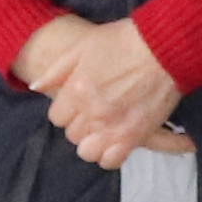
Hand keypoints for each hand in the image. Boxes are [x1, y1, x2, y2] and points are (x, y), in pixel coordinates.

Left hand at [27, 15, 184, 169]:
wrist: (165, 48)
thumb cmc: (124, 41)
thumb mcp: (84, 45)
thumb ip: (57, 69)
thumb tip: (36, 87)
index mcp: (76, 89)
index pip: (56, 117)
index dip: (66, 109)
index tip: (78, 102)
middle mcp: (91, 111)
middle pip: (72, 135)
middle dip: (79, 124)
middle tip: (94, 111)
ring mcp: (112, 126)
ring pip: (87, 151)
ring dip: (92, 142)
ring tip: (103, 128)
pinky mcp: (134, 136)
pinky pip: (111, 160)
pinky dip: (110, 154)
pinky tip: (115, 140)